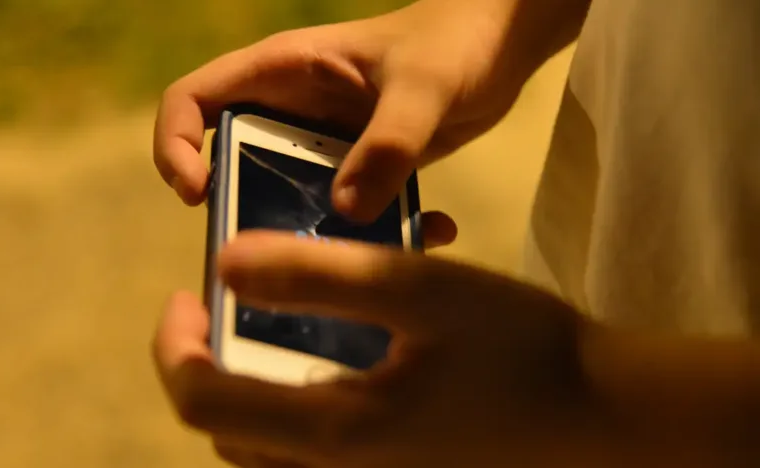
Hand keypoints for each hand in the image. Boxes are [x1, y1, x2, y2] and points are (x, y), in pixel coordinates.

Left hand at [153, 231, 607, 467]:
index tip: (186, 292)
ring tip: (273, 328)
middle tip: (229, 307)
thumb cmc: (521, 348)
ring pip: (265, 448)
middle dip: (206, 366)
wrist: (602, 418)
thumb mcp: (422, 291)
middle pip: (226, 432)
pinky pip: (310, 453)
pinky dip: (294, 406)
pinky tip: (335, 360)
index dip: (174, 347)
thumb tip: (226, 263)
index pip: (201, 403)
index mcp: (334, 433)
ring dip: (247, 387)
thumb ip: (320, 276)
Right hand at [154, 0, 529, 221]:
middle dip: (241, 208)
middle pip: (230, 162)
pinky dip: (369, 228)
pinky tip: (425, 233)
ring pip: (287, 195)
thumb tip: (346, 210)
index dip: (173, 146)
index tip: (198, 194)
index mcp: (282, 71)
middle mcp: (290, 109)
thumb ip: (389, 144)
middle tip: (273, 250)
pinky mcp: (360, 167)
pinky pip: (342, 207)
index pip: (191, 101)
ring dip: (309, 231)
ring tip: (350, 260)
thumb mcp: (424, 87)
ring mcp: (324, 142)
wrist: (501, 44)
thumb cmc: (457, 40)